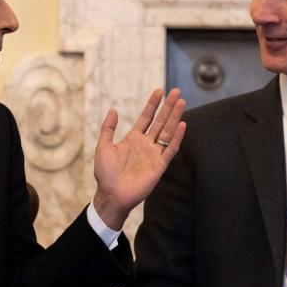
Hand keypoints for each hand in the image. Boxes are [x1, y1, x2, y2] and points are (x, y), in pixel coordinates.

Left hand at [92, 88, 186, 229]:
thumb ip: (108, 128)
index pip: (146, 117)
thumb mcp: (103, 147)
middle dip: (168, 106)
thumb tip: (113, 109)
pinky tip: (182, 125)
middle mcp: (146, 144)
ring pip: (168, 132)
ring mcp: (154, 153)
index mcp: (133, 138)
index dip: (153, 104)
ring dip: (175, 117)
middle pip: (160, 121)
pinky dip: (177, 138)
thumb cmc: (105, 173)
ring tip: (181, 102)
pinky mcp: (160, 165)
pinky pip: (171, 149)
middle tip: (177, 91)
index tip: (159, 91)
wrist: (112, 195)